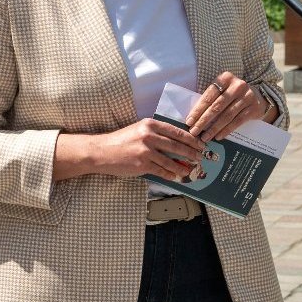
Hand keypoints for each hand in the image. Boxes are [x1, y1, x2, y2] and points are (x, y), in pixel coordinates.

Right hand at [78, 118, 205, 181]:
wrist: (101, 151)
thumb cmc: (120, 141)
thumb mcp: (138, 130)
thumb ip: (156, 134)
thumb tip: (176, 143)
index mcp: (150, 124)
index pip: (177, 131)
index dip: (191, 139)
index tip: (200, 144)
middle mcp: (149, 136)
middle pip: (177, 146)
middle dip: (191, 153)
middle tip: (200, 157)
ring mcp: (146, 151)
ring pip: (171, 161)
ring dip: (183, 167)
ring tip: (190, 170)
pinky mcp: (142, 164)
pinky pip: (162, 171)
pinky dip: (171, 174)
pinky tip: (176, 176)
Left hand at [184, 72, 271, 141]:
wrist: (258, 97)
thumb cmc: (233, 95)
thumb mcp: (223, 90)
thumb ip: (210, 99)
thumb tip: (193, 117)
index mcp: (225, 78)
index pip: (208, 96)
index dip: (197, 110)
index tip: (189, 121)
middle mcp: (237, 86)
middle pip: (216, 106)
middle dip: (203, 121)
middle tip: (194, 131)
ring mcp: (247, 96)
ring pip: (226, 115)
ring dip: (214, 128)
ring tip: (205, 137)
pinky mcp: (254, 108)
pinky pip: (237, 121)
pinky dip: (226, 130)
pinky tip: (218, 136)